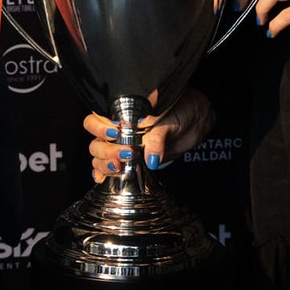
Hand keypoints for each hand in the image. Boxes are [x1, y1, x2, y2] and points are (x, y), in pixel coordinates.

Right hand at [81, 90, 214, 183]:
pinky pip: (108, 169)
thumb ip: (157, 137)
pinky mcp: (129, 162)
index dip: (99, 128)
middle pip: (95, 143)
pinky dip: (103, 175)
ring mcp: (121, 146)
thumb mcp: (168, 120)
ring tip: (119, 167)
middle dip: (106, 151)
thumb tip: (151, 158)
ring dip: (105, 164)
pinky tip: (103, 179)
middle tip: (126, 153)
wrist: (194, 121)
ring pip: (98, 157)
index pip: (95, 120)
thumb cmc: (180, 110)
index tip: (115, 133)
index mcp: (121, 114)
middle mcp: (117, 130)